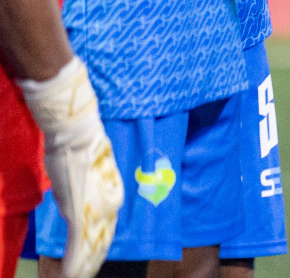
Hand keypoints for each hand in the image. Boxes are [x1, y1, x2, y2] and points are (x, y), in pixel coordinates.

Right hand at [20, 59, 122, 277]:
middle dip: (89, 262)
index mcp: (114, 195)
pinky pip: (77, 247)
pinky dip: (72, 264)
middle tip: (79, 276)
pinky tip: (67, 276)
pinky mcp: (80, 212)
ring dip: (79, 267)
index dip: (97, 246)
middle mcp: (111, 205)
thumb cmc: (79, 147)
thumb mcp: (87, 171)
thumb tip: (76, 202)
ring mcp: (96, 209)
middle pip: (102, 242)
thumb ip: (87, 189)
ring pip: (91, 249)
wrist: (76, 134)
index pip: (107, 228)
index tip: (89, 259)